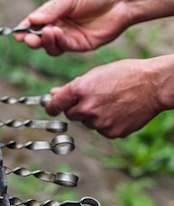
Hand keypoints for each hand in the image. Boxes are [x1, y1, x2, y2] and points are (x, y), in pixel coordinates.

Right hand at [14, 0, 132, 54]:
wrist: (122, 0)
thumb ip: (52, 10)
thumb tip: (32, 20)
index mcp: (55, 13)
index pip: (35, 23)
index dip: (25, 28)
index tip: (17, 33)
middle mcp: (60, 27)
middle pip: (40, 38)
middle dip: (32, 39)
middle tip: (28, 38)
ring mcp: (69, 37)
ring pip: (50, 46)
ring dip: (45, 41)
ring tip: (46, 32)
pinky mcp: (80, 45)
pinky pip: (64, 48)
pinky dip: (58, 42)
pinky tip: (56, 33)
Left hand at [45, 58, 166, 137]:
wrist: (154, 85)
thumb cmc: (126, 74)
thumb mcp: (97, 74)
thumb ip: (73, 86)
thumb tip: (53, 93)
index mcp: (80, 89)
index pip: (55, 105)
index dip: (52, 106)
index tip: (52, 108)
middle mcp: (87, 107)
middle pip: (70, 115)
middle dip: (77, 108)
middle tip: (94, 99)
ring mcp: (99, 122)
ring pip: (87, 123)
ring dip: (93, 116)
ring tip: (112, 102)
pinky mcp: (110, 132)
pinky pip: (101, 130)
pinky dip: (107, 123)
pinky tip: (119, 111)